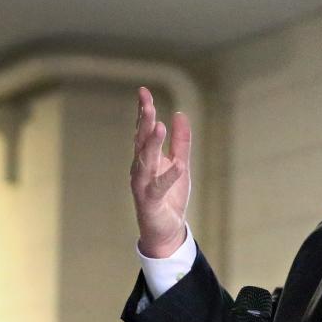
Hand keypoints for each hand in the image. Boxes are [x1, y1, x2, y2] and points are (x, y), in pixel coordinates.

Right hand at [130, 87, 191, 257]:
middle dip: (144, 121)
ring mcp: (143, 185)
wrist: (165, 230)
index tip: (143, 91)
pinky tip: (177, 165)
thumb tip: (180, 114)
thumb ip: (181, 142)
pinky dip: (168, 176)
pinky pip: (159, 187)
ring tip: (159, 126)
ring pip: (146, 161)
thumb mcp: (180, 164)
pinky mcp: (150, 201)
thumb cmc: (170, 196)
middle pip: (141, 141)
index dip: (142, 111)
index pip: (142, 131)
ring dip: (152, 144)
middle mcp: (140, 169)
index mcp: (147, 158)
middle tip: (147, 102)